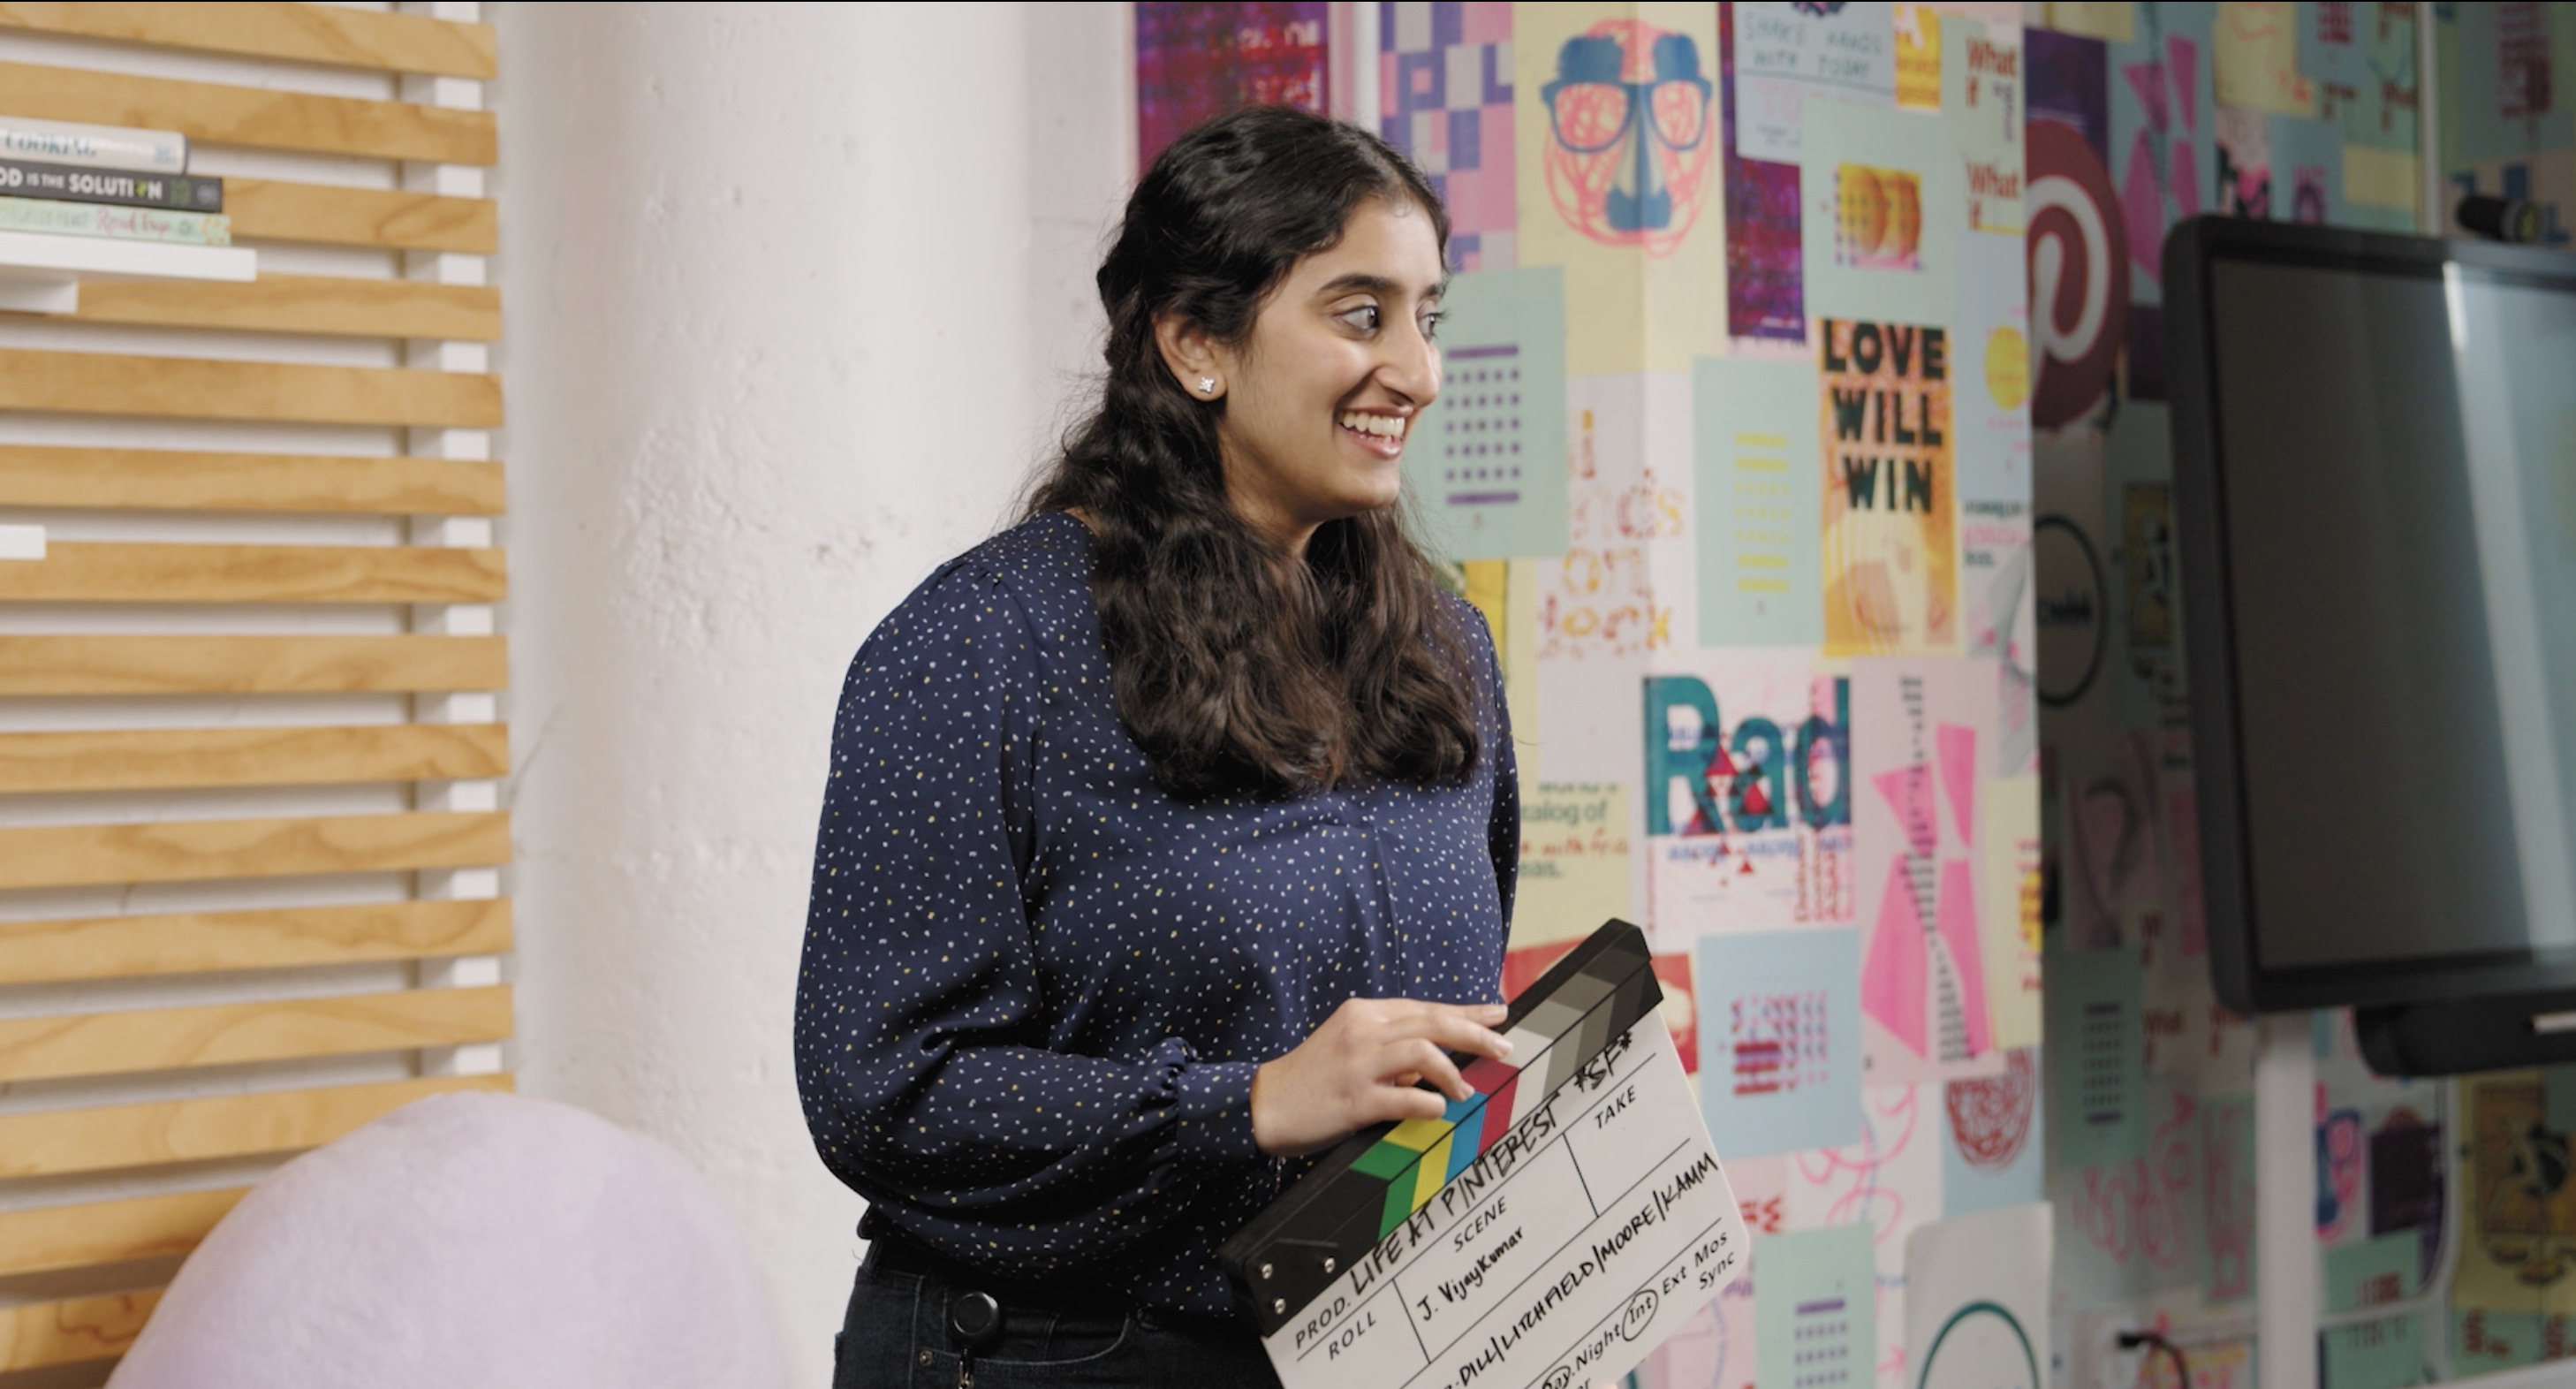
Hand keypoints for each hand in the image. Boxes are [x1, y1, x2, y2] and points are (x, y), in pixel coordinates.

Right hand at [1249, 998, 1510, 1155]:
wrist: (1264, 1103)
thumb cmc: (1312, 1077)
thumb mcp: (1350, 1048)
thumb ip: (1392, 1049)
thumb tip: (1434, 1062)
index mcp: (1363, 1014)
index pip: (1426, 1007)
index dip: (1467, 1011)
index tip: (1498, 1015)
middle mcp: (1362, 1031)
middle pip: (1433, 1022)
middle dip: (1476, 1033)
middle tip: (1504, 1048)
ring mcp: (1358, 1064)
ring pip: (1423, 1052)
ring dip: (1452, 1071)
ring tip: (1465, 1089)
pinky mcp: (1354, 1100)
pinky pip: (1405, 1097)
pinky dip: (1430, 1102)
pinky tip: (1437, 1109)